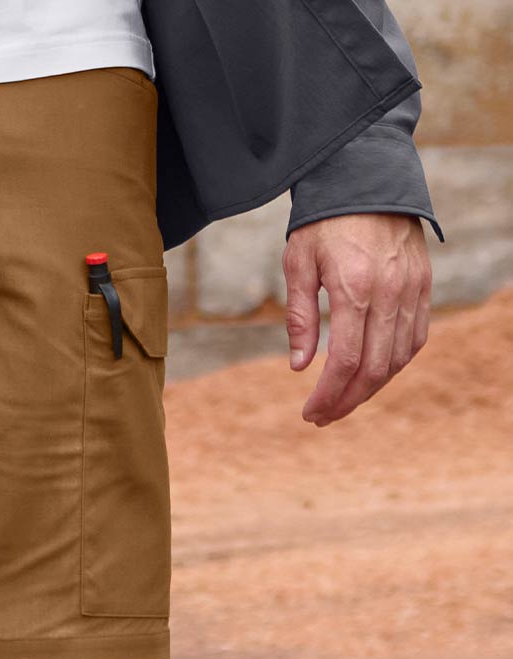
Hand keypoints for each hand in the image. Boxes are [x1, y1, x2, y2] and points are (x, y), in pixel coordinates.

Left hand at [283, 213, 430, 426]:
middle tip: (323, 417)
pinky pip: (415, 338)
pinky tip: (372, 375)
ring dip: (371, 388)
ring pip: (398, 358)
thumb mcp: (298, 264)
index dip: (328, 395)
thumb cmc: (324, 221)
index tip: (310, 413)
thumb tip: (300, 367)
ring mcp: (412, 289)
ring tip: (343, 401)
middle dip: (347, 400)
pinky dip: (394, 364)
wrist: (366, 177)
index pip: (345, 360)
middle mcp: (390, 292)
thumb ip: (300, 318)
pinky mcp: (423, 285)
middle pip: (374, 368)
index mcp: (355, 287)